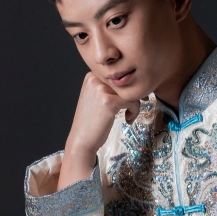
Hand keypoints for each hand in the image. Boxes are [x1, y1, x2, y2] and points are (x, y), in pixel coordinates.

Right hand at [57, 72, 141, 189]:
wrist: (82, 139)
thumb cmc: (92, 121)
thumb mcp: (96, 98)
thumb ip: (109, 87)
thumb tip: (132, 82)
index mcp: (91, 76)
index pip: (118, 76)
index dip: (127, 88)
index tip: (133, 99)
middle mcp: (95, 79)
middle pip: (125, 82)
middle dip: (133, 96)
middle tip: (133, 109)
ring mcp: (101, 90)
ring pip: (130, 91)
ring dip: (134, 105)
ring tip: (129, 116)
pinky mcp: (109, 101)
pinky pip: (132, 101)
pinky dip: (134, 111)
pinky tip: (128, 119)